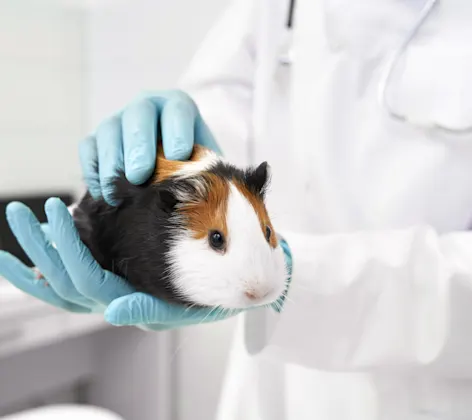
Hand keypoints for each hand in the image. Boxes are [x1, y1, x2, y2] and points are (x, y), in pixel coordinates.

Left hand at [0, 199, 237, 329]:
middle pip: (61, 277)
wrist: (232, 283)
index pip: (83, 278)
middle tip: (19, 211)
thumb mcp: (190, 305)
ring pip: (60, 276)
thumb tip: (111, 312)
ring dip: (36, 249)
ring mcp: (111, 286)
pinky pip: (73, 270)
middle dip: (37, 244)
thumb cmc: (212, 296)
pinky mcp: (114, 273)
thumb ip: (151, 311)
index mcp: (127, 303)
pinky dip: (52, 255)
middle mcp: (112, 298)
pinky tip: (41, 237)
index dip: (65, 246)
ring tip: (20, 220)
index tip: (58, 208)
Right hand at [80, 90, 220, 205]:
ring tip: (118, 193)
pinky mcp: (98, 139)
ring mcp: (119, 121)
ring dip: (111, 163)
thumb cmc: (194, 168)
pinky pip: (89, 148)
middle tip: (139, 176)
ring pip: (109, 131)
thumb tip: (197, 188)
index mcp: (178, 106)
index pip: (177, 109)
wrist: (173, 173)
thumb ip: (205, 169)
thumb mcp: (206, 164)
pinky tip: (104, 195)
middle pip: (138, 115)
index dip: (177, 131)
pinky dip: (93, 171)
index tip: (178, 156)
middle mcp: (146, 107)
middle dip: (138, 146)